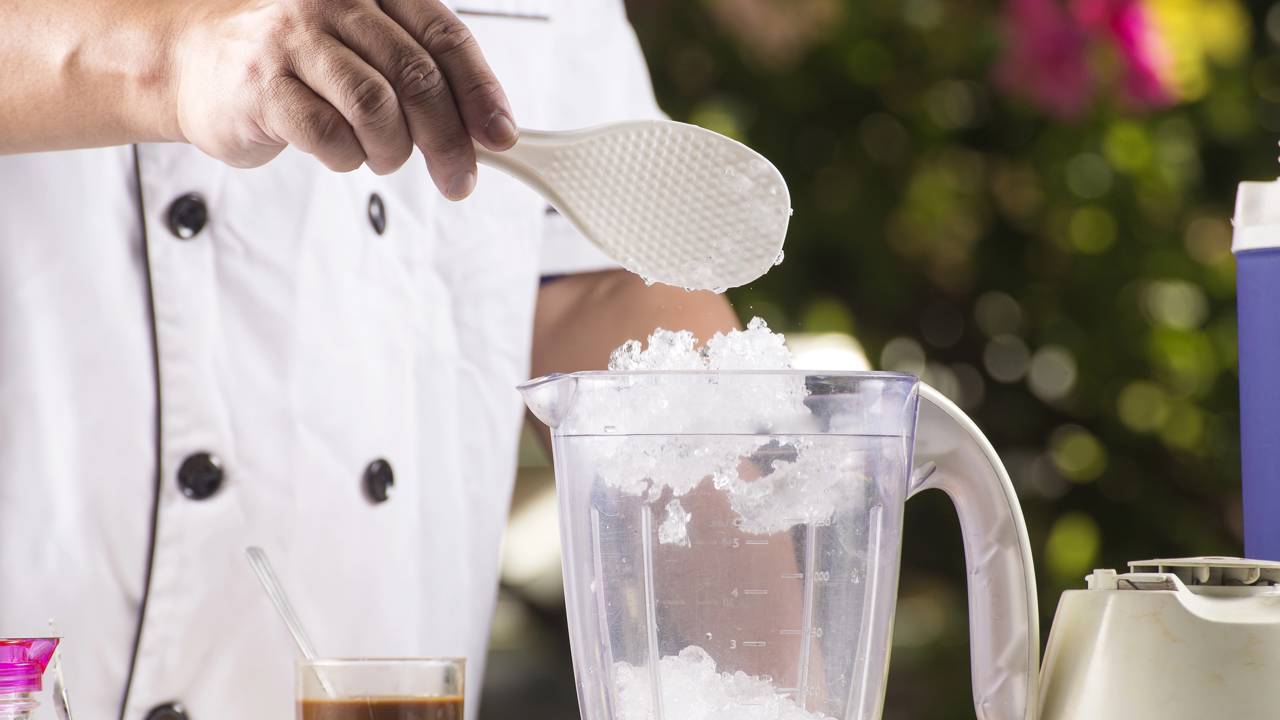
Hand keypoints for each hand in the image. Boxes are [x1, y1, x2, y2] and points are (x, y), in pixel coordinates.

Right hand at [170, 0, 516, 197]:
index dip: (480, 92)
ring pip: (376, 106)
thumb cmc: (294, 63)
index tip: (501, 137)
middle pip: (417, 76)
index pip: (445, 38)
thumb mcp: (365, 54)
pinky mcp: (261, 83)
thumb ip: (421, 78)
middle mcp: (332, 2)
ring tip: (382, 156)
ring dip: (391, 148)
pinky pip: (328, 135)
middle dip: (448, 139)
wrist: (194, 63)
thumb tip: (486, 131)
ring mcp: (292, 38)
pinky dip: (345, 157)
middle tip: (458, 177)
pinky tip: (338, 150)